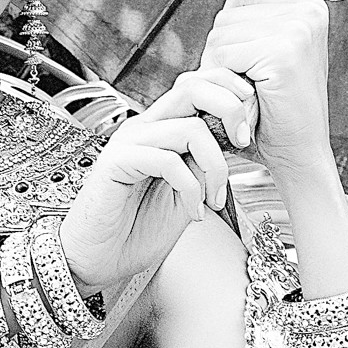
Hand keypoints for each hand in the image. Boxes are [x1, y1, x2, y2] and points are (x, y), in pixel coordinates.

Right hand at [58, 68, 255, 297]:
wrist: (97, 260)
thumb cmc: (137, 230)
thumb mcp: (187, 194)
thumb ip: (205, 167)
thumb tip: (232, 146)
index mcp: (161, 128)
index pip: (197, 87)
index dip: (230, 95)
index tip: (250, 128)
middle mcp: (144, 127)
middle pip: (192, 87)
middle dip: (230, 108)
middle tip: (244, 141)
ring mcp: (129, 142)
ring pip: (189, 128)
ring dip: (216, 166)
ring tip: (215, 199)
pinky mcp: (116, 162)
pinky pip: (167, 160)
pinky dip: (191, 188)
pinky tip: (194, 212)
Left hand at [200, 0, 332, 172]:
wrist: (300, 154)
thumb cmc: (278, 113)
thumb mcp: (268, 54)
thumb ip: (255, 21)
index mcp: (308, 6)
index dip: (232, 36)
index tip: (253, 66)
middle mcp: (308, 11)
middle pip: (226, 16)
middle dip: (223, 54)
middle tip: (250, 85)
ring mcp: (298, 29)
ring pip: (220, 36)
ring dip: (223, 70)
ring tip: (252, 92)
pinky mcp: (283, 52)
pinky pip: (224, 56)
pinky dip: (226, 81)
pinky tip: (251, 97)